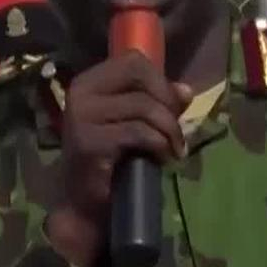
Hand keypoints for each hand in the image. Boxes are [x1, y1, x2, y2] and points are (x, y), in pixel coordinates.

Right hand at [44, 52, 190, 266]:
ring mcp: (81, 116)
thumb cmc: (112, 161)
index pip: (134, 61)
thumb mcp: (136, 124)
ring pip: (144, 106)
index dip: (160, 81)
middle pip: (140, 75)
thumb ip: (158, 102)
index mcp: (90, 82)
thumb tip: (186, 90)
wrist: (84, 205)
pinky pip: (139, 132)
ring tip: (173, 150)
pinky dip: (159, 145)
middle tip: (174, 131)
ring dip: (169, 130)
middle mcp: (81, 93)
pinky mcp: (89, 142)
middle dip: (167, 102)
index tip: (172, 108)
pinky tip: (161, 159)